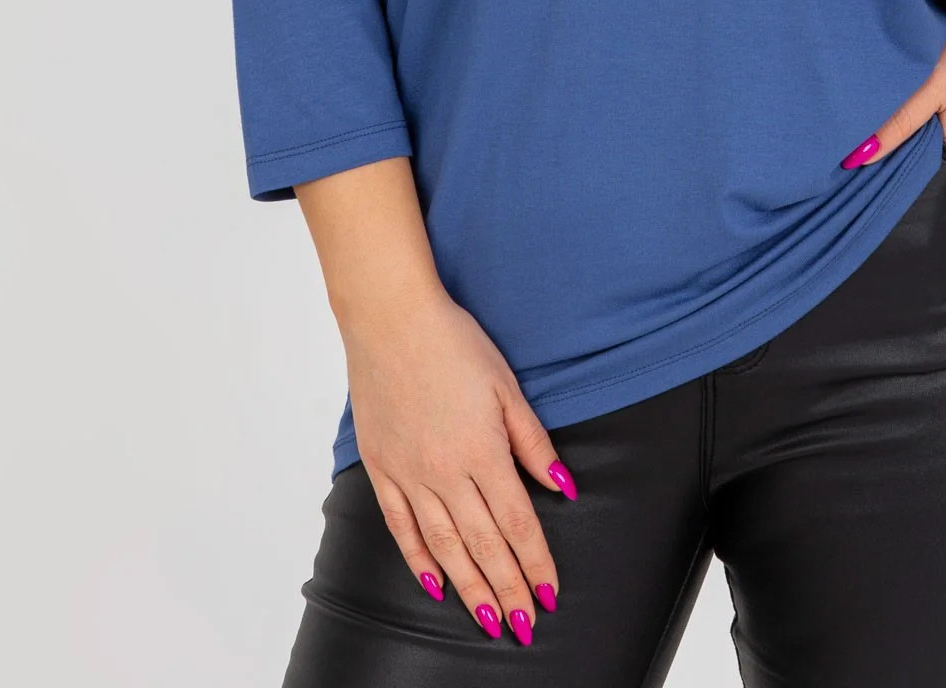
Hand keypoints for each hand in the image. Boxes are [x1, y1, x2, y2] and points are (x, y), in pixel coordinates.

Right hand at [342, 288, 573, 643]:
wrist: (391, 320)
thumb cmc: (455, 344)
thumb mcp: (507, 386)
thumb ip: (534, 443)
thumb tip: (564, 488)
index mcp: (482, 451)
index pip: (516, 522)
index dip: (535, 562)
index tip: (550, 594)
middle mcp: (445, 472)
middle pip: (483, 544)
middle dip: (507, 589)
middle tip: (523, 626)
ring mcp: (409, 474)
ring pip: (443, 545)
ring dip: (468, 586)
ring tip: (487, 618)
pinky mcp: (382, 469)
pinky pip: (401, 526)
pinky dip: (418, 560)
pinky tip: (434, 585)